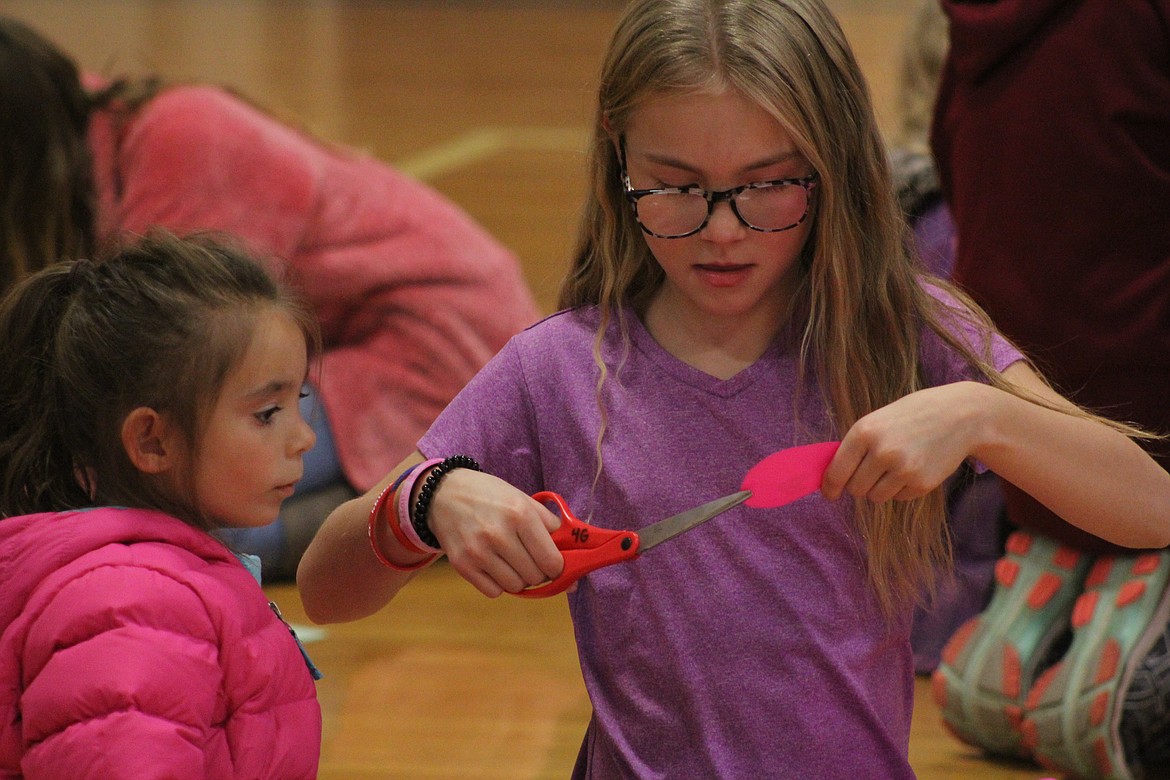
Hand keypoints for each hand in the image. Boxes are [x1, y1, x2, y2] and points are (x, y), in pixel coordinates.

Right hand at [425, 469, 564, 596]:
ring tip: (511, 560)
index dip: (558, 567)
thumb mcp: (522, 499)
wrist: (443, 494)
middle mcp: (499, 534)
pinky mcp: (462, 565)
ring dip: (519, 579)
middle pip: (535, 577)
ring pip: (515, 587)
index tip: (554, 564)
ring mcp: (478, 552)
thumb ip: (550, 526)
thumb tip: (573, 557)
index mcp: (520, 514)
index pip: (552, 561)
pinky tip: (493, 565)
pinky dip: (498, 584)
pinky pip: (494, 592)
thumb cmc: (490, 496)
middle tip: (531, 559)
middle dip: (538, 572)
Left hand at [821, 382, 987, 502]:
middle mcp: (881, 452)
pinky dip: (902, 489)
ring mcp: (903, 469)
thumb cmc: (912, 415)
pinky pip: (898, 498)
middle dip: (859, 484)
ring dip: (880, 488)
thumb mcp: (878, 420)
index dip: (830, 486)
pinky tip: (914, 467)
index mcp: (864, 432)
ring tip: (896, 466)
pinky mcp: (921, 483)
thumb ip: (856, 446)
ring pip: (875, 497)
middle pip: (855, 489)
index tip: (829, 494)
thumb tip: (831, 477)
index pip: (837, 472)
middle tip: (873, 470)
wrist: (960, 415)